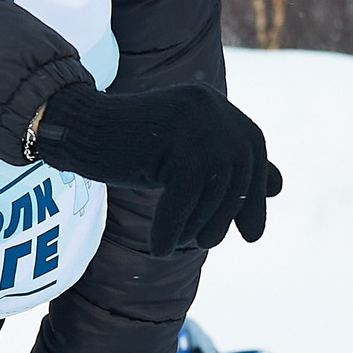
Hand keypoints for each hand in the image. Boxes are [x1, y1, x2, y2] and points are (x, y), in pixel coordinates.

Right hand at [33, 82, 281, 252]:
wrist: (74, 128)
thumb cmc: (125, 146)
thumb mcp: (183, 156)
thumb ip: (228, 166)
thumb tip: (279, 186)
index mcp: (212, 103)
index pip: (251, 147)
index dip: (255, 192)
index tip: (251, 233)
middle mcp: (207, 104)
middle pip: (237, 168)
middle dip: (232, 213)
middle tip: (211, 243)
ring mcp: (190, 117)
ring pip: (214, 186)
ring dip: (200, 223)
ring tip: (182, 242)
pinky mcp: (170, 136)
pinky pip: (184, 194)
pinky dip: (172, 226)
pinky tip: (159, 249)